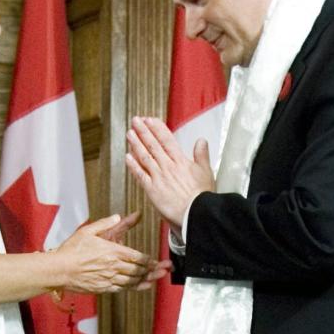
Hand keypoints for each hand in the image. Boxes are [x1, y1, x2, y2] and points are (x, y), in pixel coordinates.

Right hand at [53, 214, 153, 294]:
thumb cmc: (71, 250)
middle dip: (153, 270)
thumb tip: (118, 216)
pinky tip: (141, 286)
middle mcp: (112, 266)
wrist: (59, 269)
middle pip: (138, 270)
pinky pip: (122, 288)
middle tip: (165, 270)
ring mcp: (108, 278)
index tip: (157, 260)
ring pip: (132, 281)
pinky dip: (134, 287)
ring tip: (156, 278)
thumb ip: (106, 223)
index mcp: (111, 251)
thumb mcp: (88, 231)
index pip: (136, 257)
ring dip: (146, 279)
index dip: (149, 260)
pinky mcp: (103, 288)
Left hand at [126, 116, 214, 230]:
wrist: (194, 213)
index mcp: (180, 161)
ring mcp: (158, 177)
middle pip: (152, 144)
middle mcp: (167, 166)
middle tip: (135, 121)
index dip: (157, 128)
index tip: (150, 120)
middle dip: (143, 131)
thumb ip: (202, 155)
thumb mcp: (206, 172)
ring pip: (144, 157)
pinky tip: (127, 157)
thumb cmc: (201, 196)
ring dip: (135, 144)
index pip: (166, 139)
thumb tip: (201, 141)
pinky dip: (133, 165)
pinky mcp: (151, 190)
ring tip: (129, 134)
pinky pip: (140, 175)